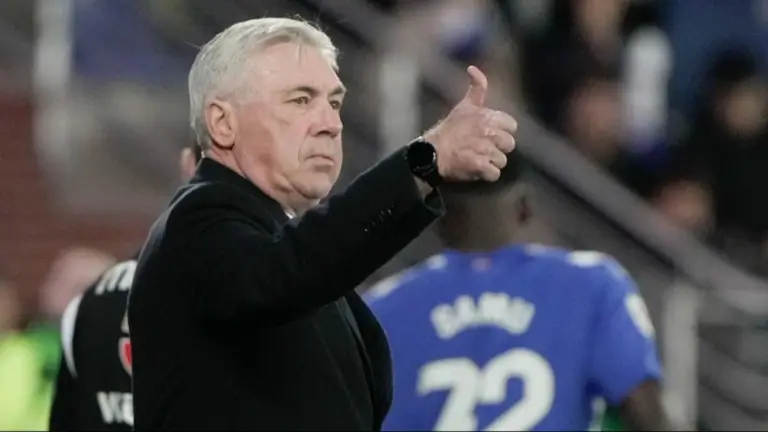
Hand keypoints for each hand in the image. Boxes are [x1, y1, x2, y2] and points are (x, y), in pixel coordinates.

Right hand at [424, 66, 517, 181]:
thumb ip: (476, 88)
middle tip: (482, 149)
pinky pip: (494, 174)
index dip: (502, 132)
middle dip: (498, 149)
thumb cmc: (449, 130)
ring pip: (502, 160)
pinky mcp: (478, 166)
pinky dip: (486, 174)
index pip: (512, 126)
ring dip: (491, 162)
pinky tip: (476, 169)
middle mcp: (488, 132)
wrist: (431, 152)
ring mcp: (484, 150)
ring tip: (476, 158)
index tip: (489, 135)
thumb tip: (473, 68)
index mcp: (487, 117)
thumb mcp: (464, 105)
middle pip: (509, 145)